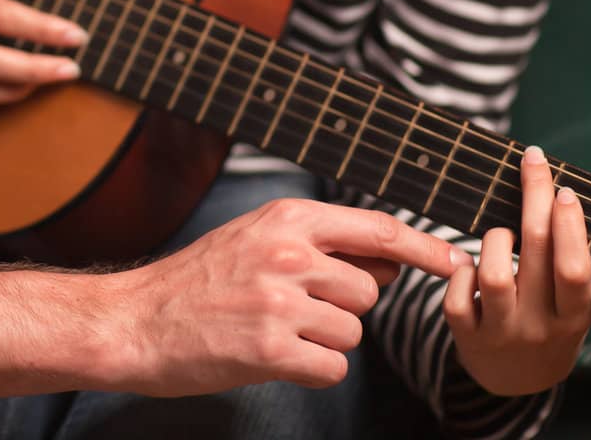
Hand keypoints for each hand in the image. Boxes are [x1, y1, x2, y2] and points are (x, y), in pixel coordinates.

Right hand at [113, 199, 472, 394]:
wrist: (134, 321)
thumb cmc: (195, 282)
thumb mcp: (253, 238)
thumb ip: (317, 243)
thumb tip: (390, 260)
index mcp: (285, 220)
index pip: (378, 230)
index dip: (424, 250)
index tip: (455, 261)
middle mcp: (287, 254)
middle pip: (367, 293)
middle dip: (341, 309)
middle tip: (290, 309)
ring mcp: (279, 302)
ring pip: (351, 334)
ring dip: (322, 342)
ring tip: (272, 330)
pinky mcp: (271, 350)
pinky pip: (332, 369)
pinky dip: (309, 370)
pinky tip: (270, 356)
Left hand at [444, 144, 590, 394]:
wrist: (518, 379)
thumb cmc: (554, 317)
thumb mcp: (580, 289)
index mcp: (575, 315)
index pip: (575, 268)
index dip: (570, 227)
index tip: (566, 188)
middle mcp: (540, 325)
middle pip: (535, 254)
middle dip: (534, 200)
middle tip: (533, 162)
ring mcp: (501, 331)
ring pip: (491, 273)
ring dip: (495, 239)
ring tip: (502, 233)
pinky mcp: (465, 334)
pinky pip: (456, 293)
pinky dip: (461, 270)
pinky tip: (472, 266)